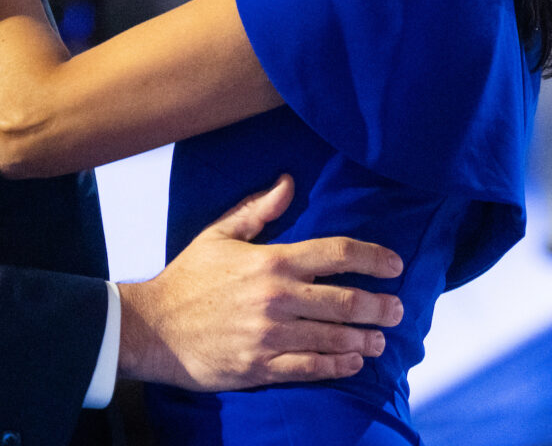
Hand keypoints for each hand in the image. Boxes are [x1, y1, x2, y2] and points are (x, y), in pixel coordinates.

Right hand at [116, 175, 404, 390]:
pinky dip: (339, 366)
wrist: (153, 329)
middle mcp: (277, 297)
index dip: (373, 256)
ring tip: (381, 339)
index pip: (336, 253)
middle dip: (381, 304)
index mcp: (271, 261)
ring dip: (366, 338)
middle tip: (398, 308)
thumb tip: (289, 183)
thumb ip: (259, 209)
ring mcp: (271, 335)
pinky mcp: (262, 366)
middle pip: (346, 300)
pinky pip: (312, 368)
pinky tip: (353, 362)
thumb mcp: (220, 235)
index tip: (396, 264)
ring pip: (335, 337)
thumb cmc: (188, 279)